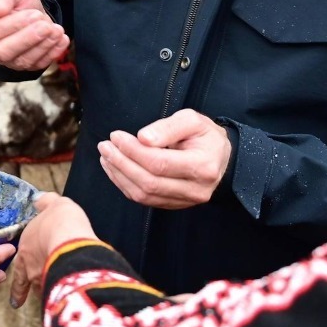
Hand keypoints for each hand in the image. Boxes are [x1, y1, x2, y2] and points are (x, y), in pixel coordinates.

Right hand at [0, 0, 68, 72]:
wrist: (26, 11)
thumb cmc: (11, 0)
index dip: (14, 25)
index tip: (34, 14)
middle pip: (5, 51)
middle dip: (29, 39)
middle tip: (46, 26)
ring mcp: (5, 61)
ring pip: (22, 61)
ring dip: (43, 46)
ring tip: (57, 30)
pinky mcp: (23, 66)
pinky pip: (37, 65)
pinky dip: (52, 54)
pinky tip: (61, 40)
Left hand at [10, 193, 93, 308]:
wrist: (71, 243)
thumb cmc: (60, 224)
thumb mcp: (54, 205)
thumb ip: (47, 204)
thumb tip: (40, 200)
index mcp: (25, 250)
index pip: (18, 270)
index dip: (17, 284)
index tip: (14, 299)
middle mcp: (31, 271)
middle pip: (31, 281)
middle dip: (36, 285)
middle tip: (35, 296)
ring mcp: (44, 283)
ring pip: (46, 289)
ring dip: (52, 288)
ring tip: (60, 292)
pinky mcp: (60, 291)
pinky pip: (62, 294)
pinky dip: (67, 293)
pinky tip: (74, 295)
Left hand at [98, 109, 230, 209]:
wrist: (222, 158)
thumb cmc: (205, 136)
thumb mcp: (192, 120)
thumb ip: (168, 127)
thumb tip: (142, 138)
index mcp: (203, 166)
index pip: (160, 163)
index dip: (133, 151)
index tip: (116, 136)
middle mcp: (196, 189)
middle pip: (149, 182)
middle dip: (121, 163)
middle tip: (105, 146)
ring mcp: (185, 201)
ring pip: (144, 195)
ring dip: (119, 175)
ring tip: (106, 156)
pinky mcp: (175, 205)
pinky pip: (145, 200)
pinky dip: (125, 185)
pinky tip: (115, 169)